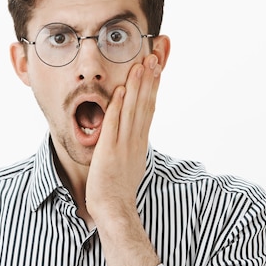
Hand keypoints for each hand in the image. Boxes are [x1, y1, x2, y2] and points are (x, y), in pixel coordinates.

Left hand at [86, 53, 161, 221]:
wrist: (114, 208)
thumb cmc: (118, 189)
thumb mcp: (130, 163)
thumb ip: (131, 146)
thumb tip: (133, 136)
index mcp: (139, 141)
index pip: (149, 108)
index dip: (152, 87)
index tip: (156, 69)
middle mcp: (135, 140)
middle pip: (144, 104)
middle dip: (149, 79)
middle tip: (153, 57)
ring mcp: (123, 144)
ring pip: (132, 110)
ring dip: (137, 86)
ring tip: (140, 64)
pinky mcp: (109, 150)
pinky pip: (114, 124)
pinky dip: (118, 106)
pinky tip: (121, 90)